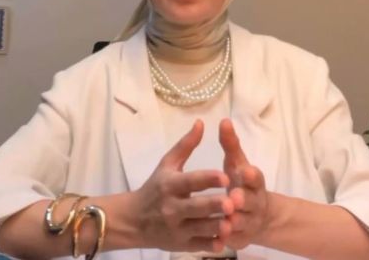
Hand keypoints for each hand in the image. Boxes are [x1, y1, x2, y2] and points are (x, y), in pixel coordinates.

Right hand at [133, 119, 234, 251]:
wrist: (133, 220)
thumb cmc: (154, 188)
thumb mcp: (167, 165)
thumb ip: (186, 145)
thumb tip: (201, 123)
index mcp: (171, 184)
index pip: (191, 181)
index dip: (208, 178)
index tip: (225, 175)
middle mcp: (172, 207)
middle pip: (198, 207)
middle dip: (215, 205)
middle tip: (233, 203)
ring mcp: (177, 228)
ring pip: (202, 228)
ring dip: (220, 226)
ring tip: (235, 221)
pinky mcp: (181, 245)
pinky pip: (200, 246)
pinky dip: (213, 244)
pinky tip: (225, 238)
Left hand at [219, 118, 268, 249]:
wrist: (256, 215)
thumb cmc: (240, 183)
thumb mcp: (237, 163)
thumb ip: (230, 144)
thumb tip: (223, 121)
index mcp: (254, 182)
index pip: (256, 177)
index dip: (251, 175)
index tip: (245, 171)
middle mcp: (255, 202)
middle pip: (250, 202)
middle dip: (242, 200)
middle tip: (232, 198)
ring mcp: (249, 222)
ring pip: (241, 223)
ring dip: (233, 222)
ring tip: (224, 222)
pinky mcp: (241, 239)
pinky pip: (234, 241)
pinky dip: (226, 241)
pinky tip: (217, 240)